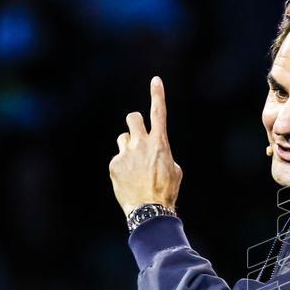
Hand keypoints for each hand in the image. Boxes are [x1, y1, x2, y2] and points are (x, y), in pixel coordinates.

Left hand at [109, 76, 182, 217]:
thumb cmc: (166, 191)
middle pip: (132, 117)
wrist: (149, 209)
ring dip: (128, 147)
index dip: (157, 95)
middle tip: (137, 134)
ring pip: (123, 138)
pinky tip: (129, 180)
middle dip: (134, 122)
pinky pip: (118, 159)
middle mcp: (141, 143)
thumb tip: (156, 154)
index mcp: (160, 143)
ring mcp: (126, 153)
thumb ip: (164, 155)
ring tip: (135, 166)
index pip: (159, 113)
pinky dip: (122, 167)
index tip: (156, 80)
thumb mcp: (175, 171)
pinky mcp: (114, 164)